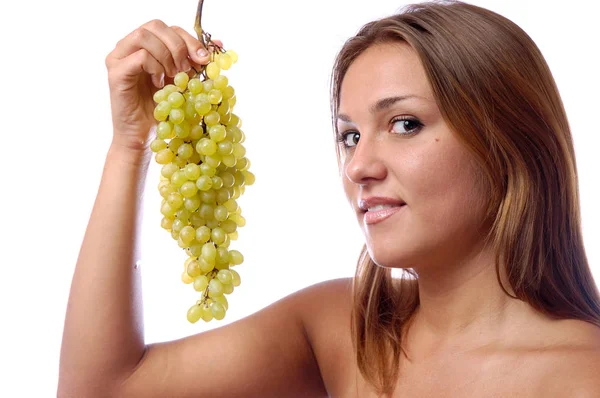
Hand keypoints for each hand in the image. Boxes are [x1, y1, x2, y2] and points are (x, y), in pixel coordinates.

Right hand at [105, 19, 212, 152]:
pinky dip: (156, 68)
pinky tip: (159, 85)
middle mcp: (129, 47)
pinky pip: (140, 57)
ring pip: (145, 36)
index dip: (189, 39)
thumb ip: (196, 62)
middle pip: (156, 25)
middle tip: (187, 69)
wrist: (145, 137)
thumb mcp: (185, 82)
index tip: (204, 59)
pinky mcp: (116, 72)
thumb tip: (218, 42)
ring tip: (173, 77)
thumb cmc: (163, 111)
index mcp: (147, 46)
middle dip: (178, 45)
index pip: (169, 28)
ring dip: (166, 56)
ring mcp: (119, 57)